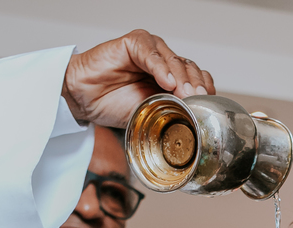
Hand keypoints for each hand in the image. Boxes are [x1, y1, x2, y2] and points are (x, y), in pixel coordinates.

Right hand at [63, 29, 215, 126]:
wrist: (84, 99)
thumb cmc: (113, 104)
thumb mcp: (149, 115)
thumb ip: (170, 112)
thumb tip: (194, 119)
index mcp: (171, 78)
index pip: (197, 78)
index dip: (204, 90)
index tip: (207, 105)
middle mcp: (163, 62)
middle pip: (189, 69)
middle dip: (196, 86)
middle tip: (198, 100)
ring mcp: (149, 51)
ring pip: (173, 60)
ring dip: (181, 78)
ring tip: (184, 94)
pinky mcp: (133, 44)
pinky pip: (150, 52)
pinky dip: (159, 66)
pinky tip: (165, 81)